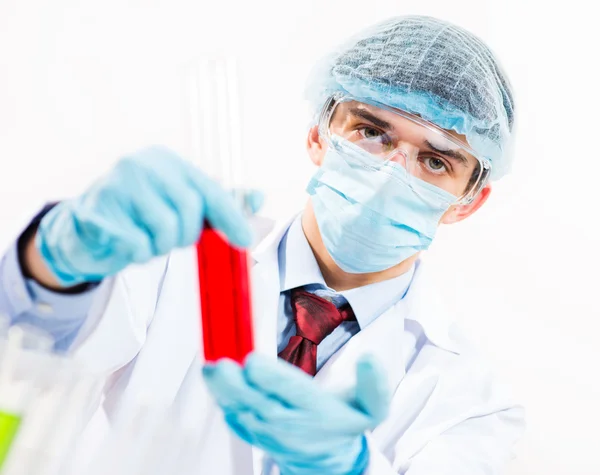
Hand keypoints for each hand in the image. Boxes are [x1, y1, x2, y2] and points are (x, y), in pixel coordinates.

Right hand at [33, 146, 253, 285]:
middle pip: (189, 212)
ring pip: (165, 232)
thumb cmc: (139, 216)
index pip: (209, 190)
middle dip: (184, 236)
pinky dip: (137, 254)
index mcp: (166, 160)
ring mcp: (116, 185)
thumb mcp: (179, 204)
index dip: (231, 217)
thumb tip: (259, 196)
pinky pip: (136, 246)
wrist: (81, 230)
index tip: (246, 241)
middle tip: (167, 239)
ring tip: (143, 238)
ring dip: (159, 248)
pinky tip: (125, 244)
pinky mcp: (95, 213)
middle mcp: (141, 165)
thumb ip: (217, 202)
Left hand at [202, 353, 389, 474]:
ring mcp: (267, 432)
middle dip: (236, 384)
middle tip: (219, 363)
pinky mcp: (253, 435)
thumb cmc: (344, 422)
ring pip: (241, 411)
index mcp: (317, 411)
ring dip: (222, 391)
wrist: (327, 459)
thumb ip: (374, 385)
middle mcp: (289, 424)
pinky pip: (234, 420)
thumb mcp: (371, 407)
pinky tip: (214, 382)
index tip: (253, 360)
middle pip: (258, 403)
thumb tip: (371, 358)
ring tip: (210, 369)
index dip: (271, 378)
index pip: (291, 393)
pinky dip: (222, 402)